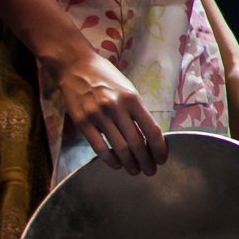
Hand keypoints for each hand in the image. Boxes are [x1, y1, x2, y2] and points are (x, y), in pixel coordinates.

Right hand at [42, 45, 167, 176]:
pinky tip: (116, 165)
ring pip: (119, 147)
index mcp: (132, 99)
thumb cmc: (106, 78)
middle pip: (136, 142)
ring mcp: (98, 115)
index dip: (159, 148)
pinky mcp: (82, 122)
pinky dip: (110, 159)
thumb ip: (136, 111)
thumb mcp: (128, 90)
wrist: (76, 67)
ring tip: (135, 171)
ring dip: (129, 163)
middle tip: (150, 171)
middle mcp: (116, 108)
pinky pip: (99, 147)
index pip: (151, 130)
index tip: (161, 159)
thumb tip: (149, 135)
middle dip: (145, 160)